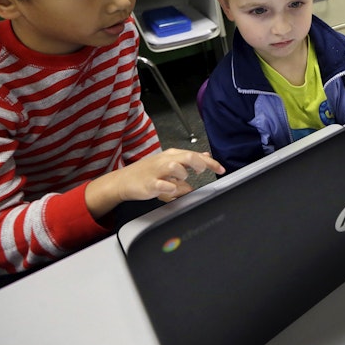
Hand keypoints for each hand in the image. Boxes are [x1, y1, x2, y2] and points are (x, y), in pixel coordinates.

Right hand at [85, 149, 224, 218]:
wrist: (123, 181)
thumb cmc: (147, 173)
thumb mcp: (169, 162)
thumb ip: (188, 160)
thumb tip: (205, 156)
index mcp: (172, 155)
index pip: (195, 155)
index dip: (211, 162)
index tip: (221, 169)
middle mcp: (165, 161)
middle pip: (188, 157)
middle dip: (199, 164)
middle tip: (200, 172)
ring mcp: (156, 172)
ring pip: (175, 168)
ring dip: (183, 176)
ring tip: (180, 182)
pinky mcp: (149, 183)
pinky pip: (163, 185)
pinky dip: (170, 188)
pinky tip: (170, 189)